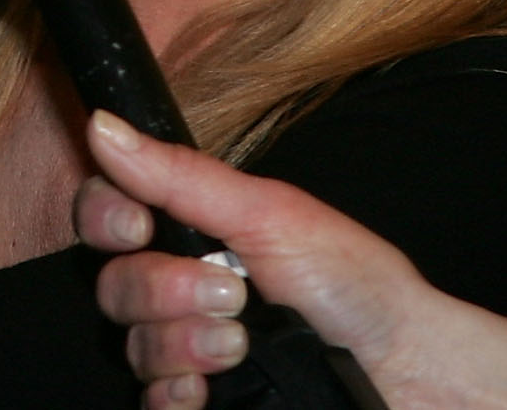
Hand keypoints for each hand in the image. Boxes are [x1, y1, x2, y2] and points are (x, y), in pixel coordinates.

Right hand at [76, 114, 506, 409]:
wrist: (401, 368)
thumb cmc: (354, 285)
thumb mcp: (268, 215)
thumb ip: (179, 176)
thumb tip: (104, 124)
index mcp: (191, 229)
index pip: (105, 213)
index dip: (106, 217)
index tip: (139, 227)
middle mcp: (180, 286)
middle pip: (113, 283)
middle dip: (167, 289)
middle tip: (232, 292)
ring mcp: (187, 347)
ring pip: (132, 344)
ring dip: (184, 343)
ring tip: (242, 343)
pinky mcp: (199, 397)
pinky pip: (150, 400)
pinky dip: (176, 392)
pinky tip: (214, 386)